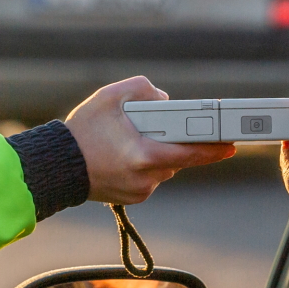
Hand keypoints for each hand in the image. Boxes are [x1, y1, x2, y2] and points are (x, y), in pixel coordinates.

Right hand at [65, 77, 234, 203]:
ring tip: (131, 141)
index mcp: (144, 155)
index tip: (232, 144)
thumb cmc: (82, 131)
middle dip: (176, 142)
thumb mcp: (110, 96)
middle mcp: (146, 178)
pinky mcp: (134, 198)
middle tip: (160, 128)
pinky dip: (147, 164)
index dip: (214, 149)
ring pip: (165, 167)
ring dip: (159, 153)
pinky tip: (126, 155)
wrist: (56, 167)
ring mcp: (140, 191)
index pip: (190, 153)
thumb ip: (144, 89)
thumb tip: (165, 100)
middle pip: (178, 158)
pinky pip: (152, 177)